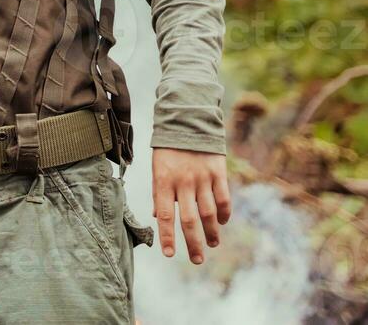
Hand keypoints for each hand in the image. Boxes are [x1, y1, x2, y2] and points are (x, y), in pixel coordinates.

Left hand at [153, 147, 230, 263]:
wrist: (187, 121)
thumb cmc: (168, 149)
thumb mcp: (157, 168)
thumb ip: (160, 192)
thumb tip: (158, 217)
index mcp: (163, 181)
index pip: (165, 215)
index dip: (167, 236)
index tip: (168, 253)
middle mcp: (183, 182)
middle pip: (189, 219)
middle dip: (193, 243)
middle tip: (196, 260)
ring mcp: (202, 177)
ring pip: (208, 212)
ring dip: (210, 232)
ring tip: (212, 244)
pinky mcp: (218, 172)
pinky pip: (223, 198)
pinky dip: (224, 213)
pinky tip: (221, 223)